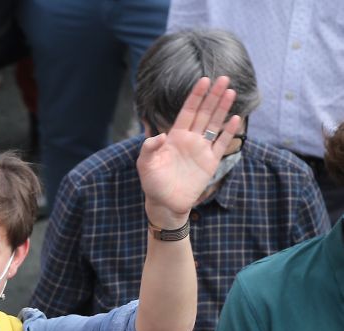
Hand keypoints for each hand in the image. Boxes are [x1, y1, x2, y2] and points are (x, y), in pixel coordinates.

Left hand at [137, 76, 241, 228]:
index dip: (196, 96)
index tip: (204, 80)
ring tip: (231, 91)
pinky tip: (235, 119)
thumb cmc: (152, 183)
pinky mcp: (210, 162)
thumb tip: (162, 135)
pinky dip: (228, 132)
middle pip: (204, 113)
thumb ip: (149, 148)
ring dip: (223, 108)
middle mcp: (190, 139)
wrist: (165, 203)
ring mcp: (201, 149)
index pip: (188, 111)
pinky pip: (221, 143)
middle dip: (213, 96)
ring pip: (214, 124)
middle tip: (223, 78)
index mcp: (175, 136)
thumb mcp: (145, 164)